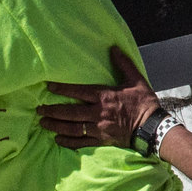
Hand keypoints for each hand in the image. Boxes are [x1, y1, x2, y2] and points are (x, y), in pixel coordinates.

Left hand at [39, 45, 160, 148]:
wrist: (152, 126)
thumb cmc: (144, 102)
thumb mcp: (136, 80)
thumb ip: (123, 64)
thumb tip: (113, 48)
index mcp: (104, 96)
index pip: (78, 92)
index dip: (62, 89)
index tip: (48, 87)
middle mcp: (98, 112)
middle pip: (70, 112)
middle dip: (52, 110)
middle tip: (39, 110)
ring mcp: (98, 128)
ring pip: (72, 128)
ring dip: (56, 126)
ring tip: (43, 123)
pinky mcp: (101, 139)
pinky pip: (81, 142)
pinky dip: (68, 142)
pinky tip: (57, 140)